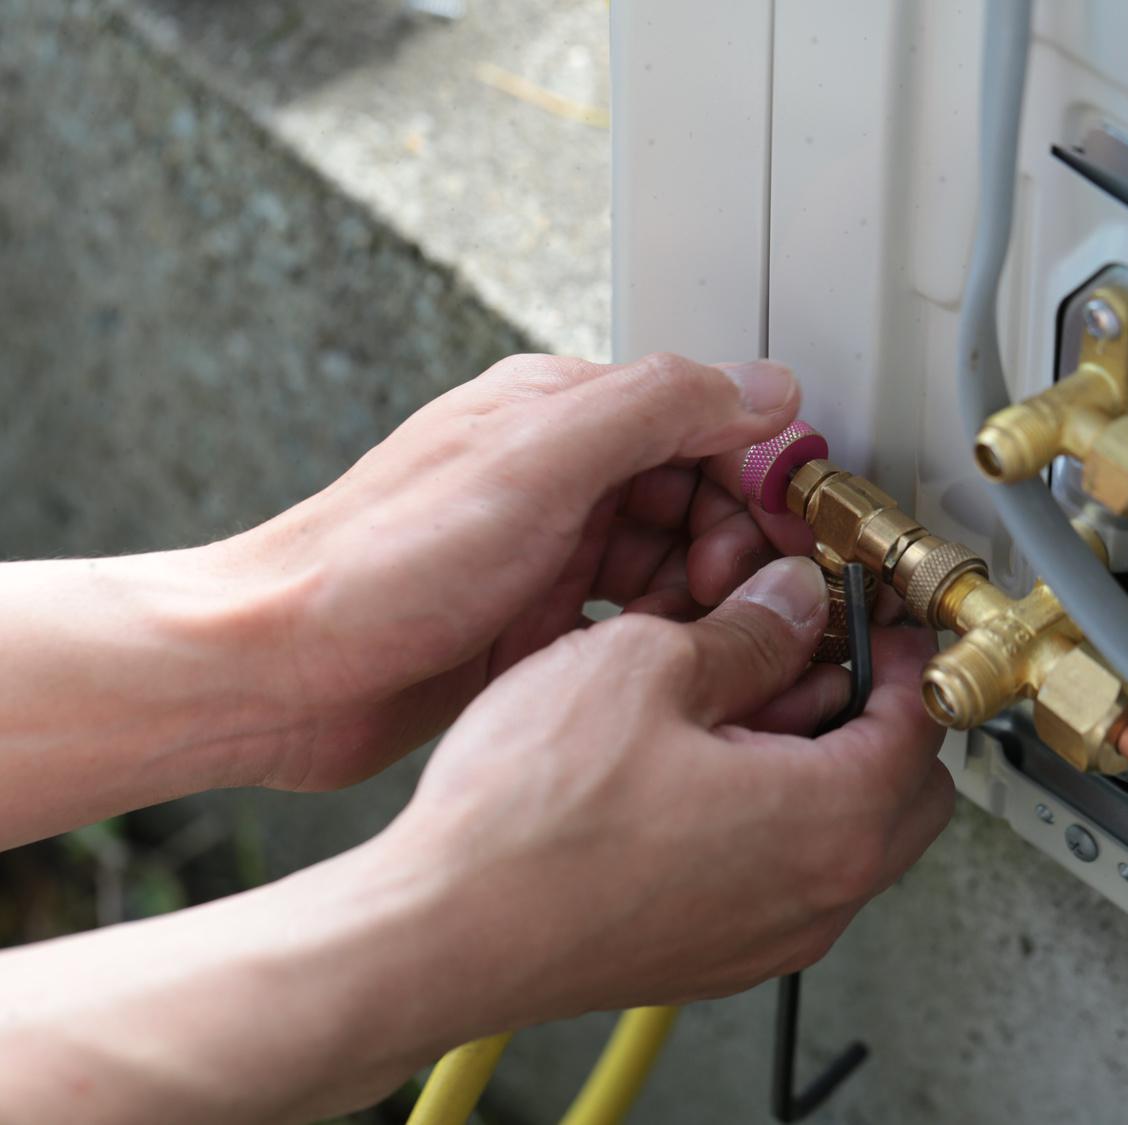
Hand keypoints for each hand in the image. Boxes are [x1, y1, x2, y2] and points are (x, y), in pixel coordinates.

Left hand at [216, 352, 815, 790]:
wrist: (275, 672)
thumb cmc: (377, 565)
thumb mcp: (536, 464)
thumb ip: (657, 408)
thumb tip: (765, 388)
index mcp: (560, 412)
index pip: (704, 421)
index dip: (758, 481)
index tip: (790, 541)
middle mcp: (558, 474)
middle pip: (698, 497)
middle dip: (733, 551)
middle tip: (744, 605)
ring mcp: (546, 549)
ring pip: (671, 564)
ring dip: (699, 603)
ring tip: (696, 643)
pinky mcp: (533, 620)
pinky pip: (630, 621)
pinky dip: (655, 642)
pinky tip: (646, 667)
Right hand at [377, 556, 952, 1027]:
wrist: (439, 933)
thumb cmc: (529, 822)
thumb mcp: (647, 666)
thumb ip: (747, 631)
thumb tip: (788, 603)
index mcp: (830, 822)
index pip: (923, 721)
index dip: (905, 649)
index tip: (878, 613)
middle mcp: (818, 897)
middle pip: (904, 787)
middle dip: (877, 708)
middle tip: (819, 648)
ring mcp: (768, 937)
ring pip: (843, 832)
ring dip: (819, 758)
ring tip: (737, 695)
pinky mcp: (715, 952)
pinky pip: (783, 871)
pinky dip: (772, 811)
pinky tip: (695, 760)